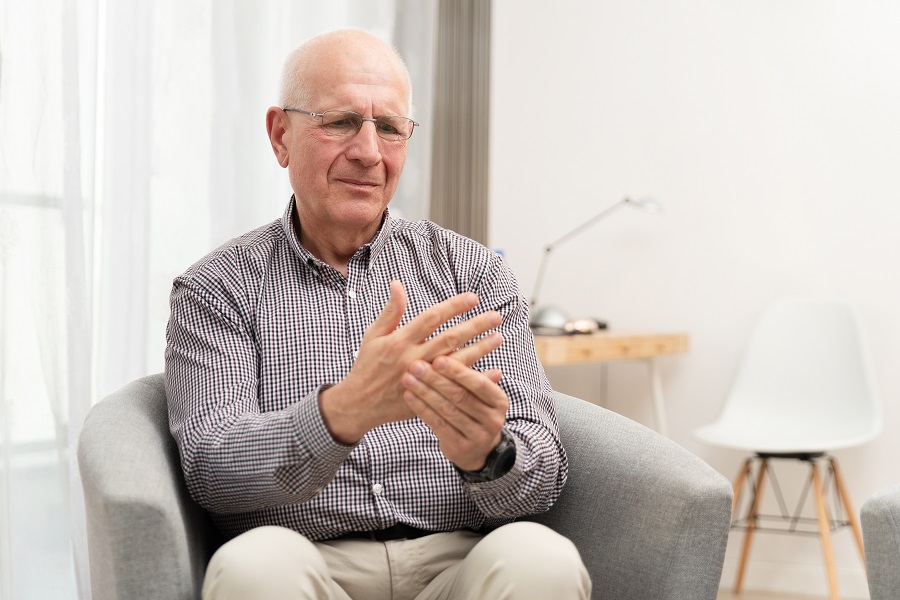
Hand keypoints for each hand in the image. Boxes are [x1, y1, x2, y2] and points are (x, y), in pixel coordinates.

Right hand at [320, 280, 502, 442]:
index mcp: (399, 341)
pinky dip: (477, 379)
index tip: (473, 298)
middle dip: (474, 326)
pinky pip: (458, 388)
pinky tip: (495, 371)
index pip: (431, 318)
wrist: (359, 404)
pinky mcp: (428, 396)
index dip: (453, 307)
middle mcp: (413, 359)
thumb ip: (390, 311)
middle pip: (449, 338)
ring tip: (498, 338)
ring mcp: (422, 379)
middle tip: (495, 316)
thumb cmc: (366, 366)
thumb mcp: (373, 335)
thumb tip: (398, 284)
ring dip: (480, 349)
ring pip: (457, 362)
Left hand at [401, 354, 508, 471]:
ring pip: (447, 410)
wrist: (477, 450)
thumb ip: (470, 374)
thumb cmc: (474, 410)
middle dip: (436, 379)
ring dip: (425, 392)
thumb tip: (462, 345)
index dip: (458, 371)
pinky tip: (409, 396)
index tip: (437, 358)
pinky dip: (421, 408)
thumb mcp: (479, 394)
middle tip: (415, 365)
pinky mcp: (459, 448)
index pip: (478, 384)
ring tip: (407, 378)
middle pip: (460, 396)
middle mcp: (492, 420)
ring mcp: (477, 437)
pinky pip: (437, 424)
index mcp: (499, 401)